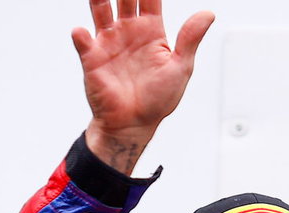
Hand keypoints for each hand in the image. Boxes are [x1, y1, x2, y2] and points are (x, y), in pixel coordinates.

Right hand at [72, 0, 213, 173]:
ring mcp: (108, 43)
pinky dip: (81, 36)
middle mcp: (128, 32)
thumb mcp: (180, 68)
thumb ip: (190, 39)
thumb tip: (208, 14)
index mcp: (151, 31)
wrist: (134, 125)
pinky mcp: (92, 59)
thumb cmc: (158, 100)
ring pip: (100, 10)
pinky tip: (81, 32)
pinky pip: (83, 42)